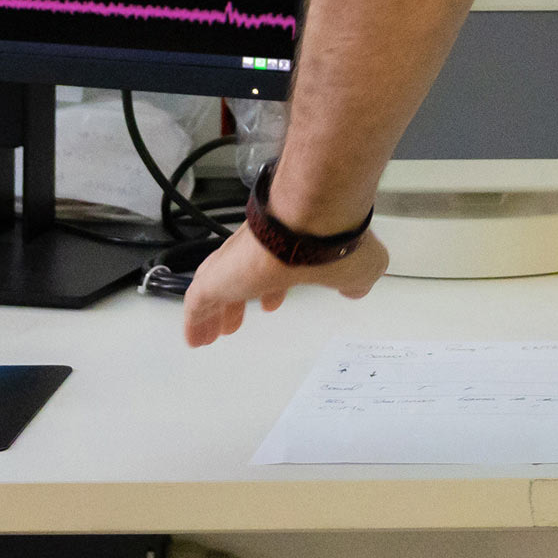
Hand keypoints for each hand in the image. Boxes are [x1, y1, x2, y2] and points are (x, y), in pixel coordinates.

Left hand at [177, 216, 390, 344]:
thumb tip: (357, 287)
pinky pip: (199, 302)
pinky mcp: (217, 276)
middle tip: (235, 322)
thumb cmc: (338, 243)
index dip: (271, 288)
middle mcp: (258, 248)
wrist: (315, 218)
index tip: (271, 303)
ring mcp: (235, 260)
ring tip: (212, 334)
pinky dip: (196, 321)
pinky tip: (196, 339)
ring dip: (216, 312)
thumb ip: (355, 277)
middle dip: (239, 301)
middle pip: (241, 278)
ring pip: (217, 288)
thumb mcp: (361, 266)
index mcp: (290, 245)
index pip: (273, 268)